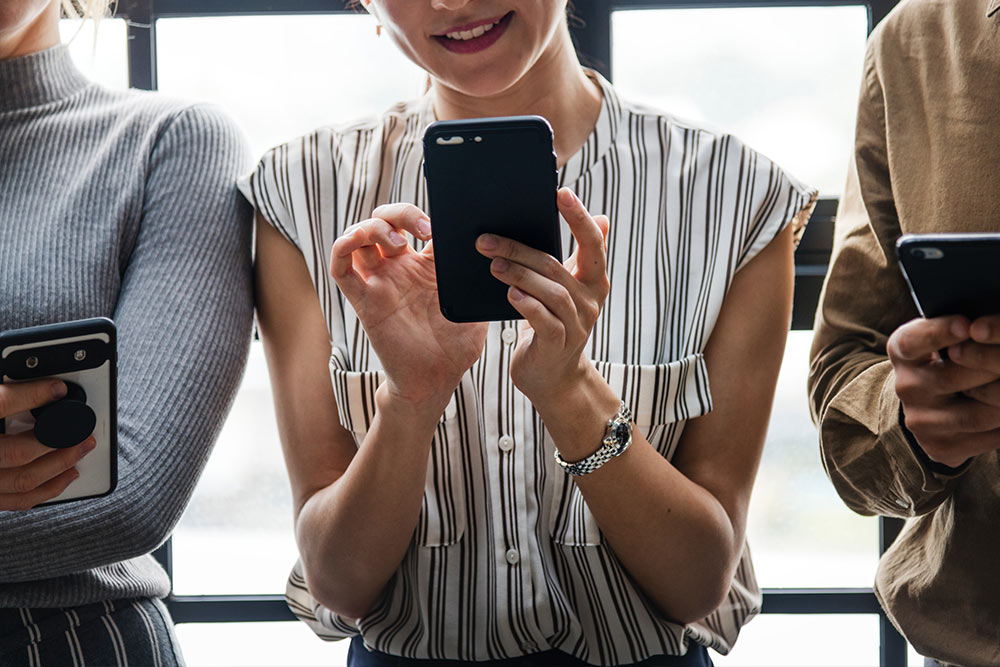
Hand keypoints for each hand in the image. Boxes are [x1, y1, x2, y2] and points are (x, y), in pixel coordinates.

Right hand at [0, 379, 95, 509]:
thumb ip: (4, 397)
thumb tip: (33, 381)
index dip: (32, 395)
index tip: (57, 389)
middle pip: (17, 453)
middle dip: (58, 440)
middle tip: (81, 428)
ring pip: (22, 481)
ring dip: (60, 465)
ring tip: (82, 448)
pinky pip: (17, 501)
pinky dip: (48, 489)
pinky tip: (68, 474)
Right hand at [329, 203, 487, 408]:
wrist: (435, 380)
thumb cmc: (456, 347)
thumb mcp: (475, 308)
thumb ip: (480, 283)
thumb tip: (498, 256)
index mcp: (426, 266)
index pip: (416, 224)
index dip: (424, 215)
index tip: (442, 225)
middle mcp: (399, 270)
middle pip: (384, 221)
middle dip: (399, 213)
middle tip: (423, 229)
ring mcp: (379, 283)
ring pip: (359, 237)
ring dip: (372, 228)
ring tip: (398, 243)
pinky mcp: (364, 301)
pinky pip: (341, 268)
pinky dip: (342, 247)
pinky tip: (356, 242)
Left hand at [476, 188, 609, 403]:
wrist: (553, 376)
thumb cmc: (554, 323)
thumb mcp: (569, 288)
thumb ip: (577, 256)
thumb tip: (602, 216)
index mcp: (594, 280)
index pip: (593, 243)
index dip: (578, 217)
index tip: (560, 192)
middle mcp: (590, 300)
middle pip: (556, 266)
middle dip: (520, 249)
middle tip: (487, 239)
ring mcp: (577, 324)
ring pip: (550, 291)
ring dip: (518, 274)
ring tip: (492, 264)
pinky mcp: (558, 345)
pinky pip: (544, 320)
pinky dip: (526, 305)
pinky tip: (509, 294)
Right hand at [889, 315, 999, 466]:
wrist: (932, 406)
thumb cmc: (948, 360)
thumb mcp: (944, 337)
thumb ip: (962, 330)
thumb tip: (986, 328)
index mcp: (903, 352)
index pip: (913, 342)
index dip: (939, 333)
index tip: (966, 325)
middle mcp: (907, 387)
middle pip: (955, 378)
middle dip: (994, 366)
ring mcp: (922, 421)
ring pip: (979, 414)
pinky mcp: (941, 446)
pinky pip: (989, 437)